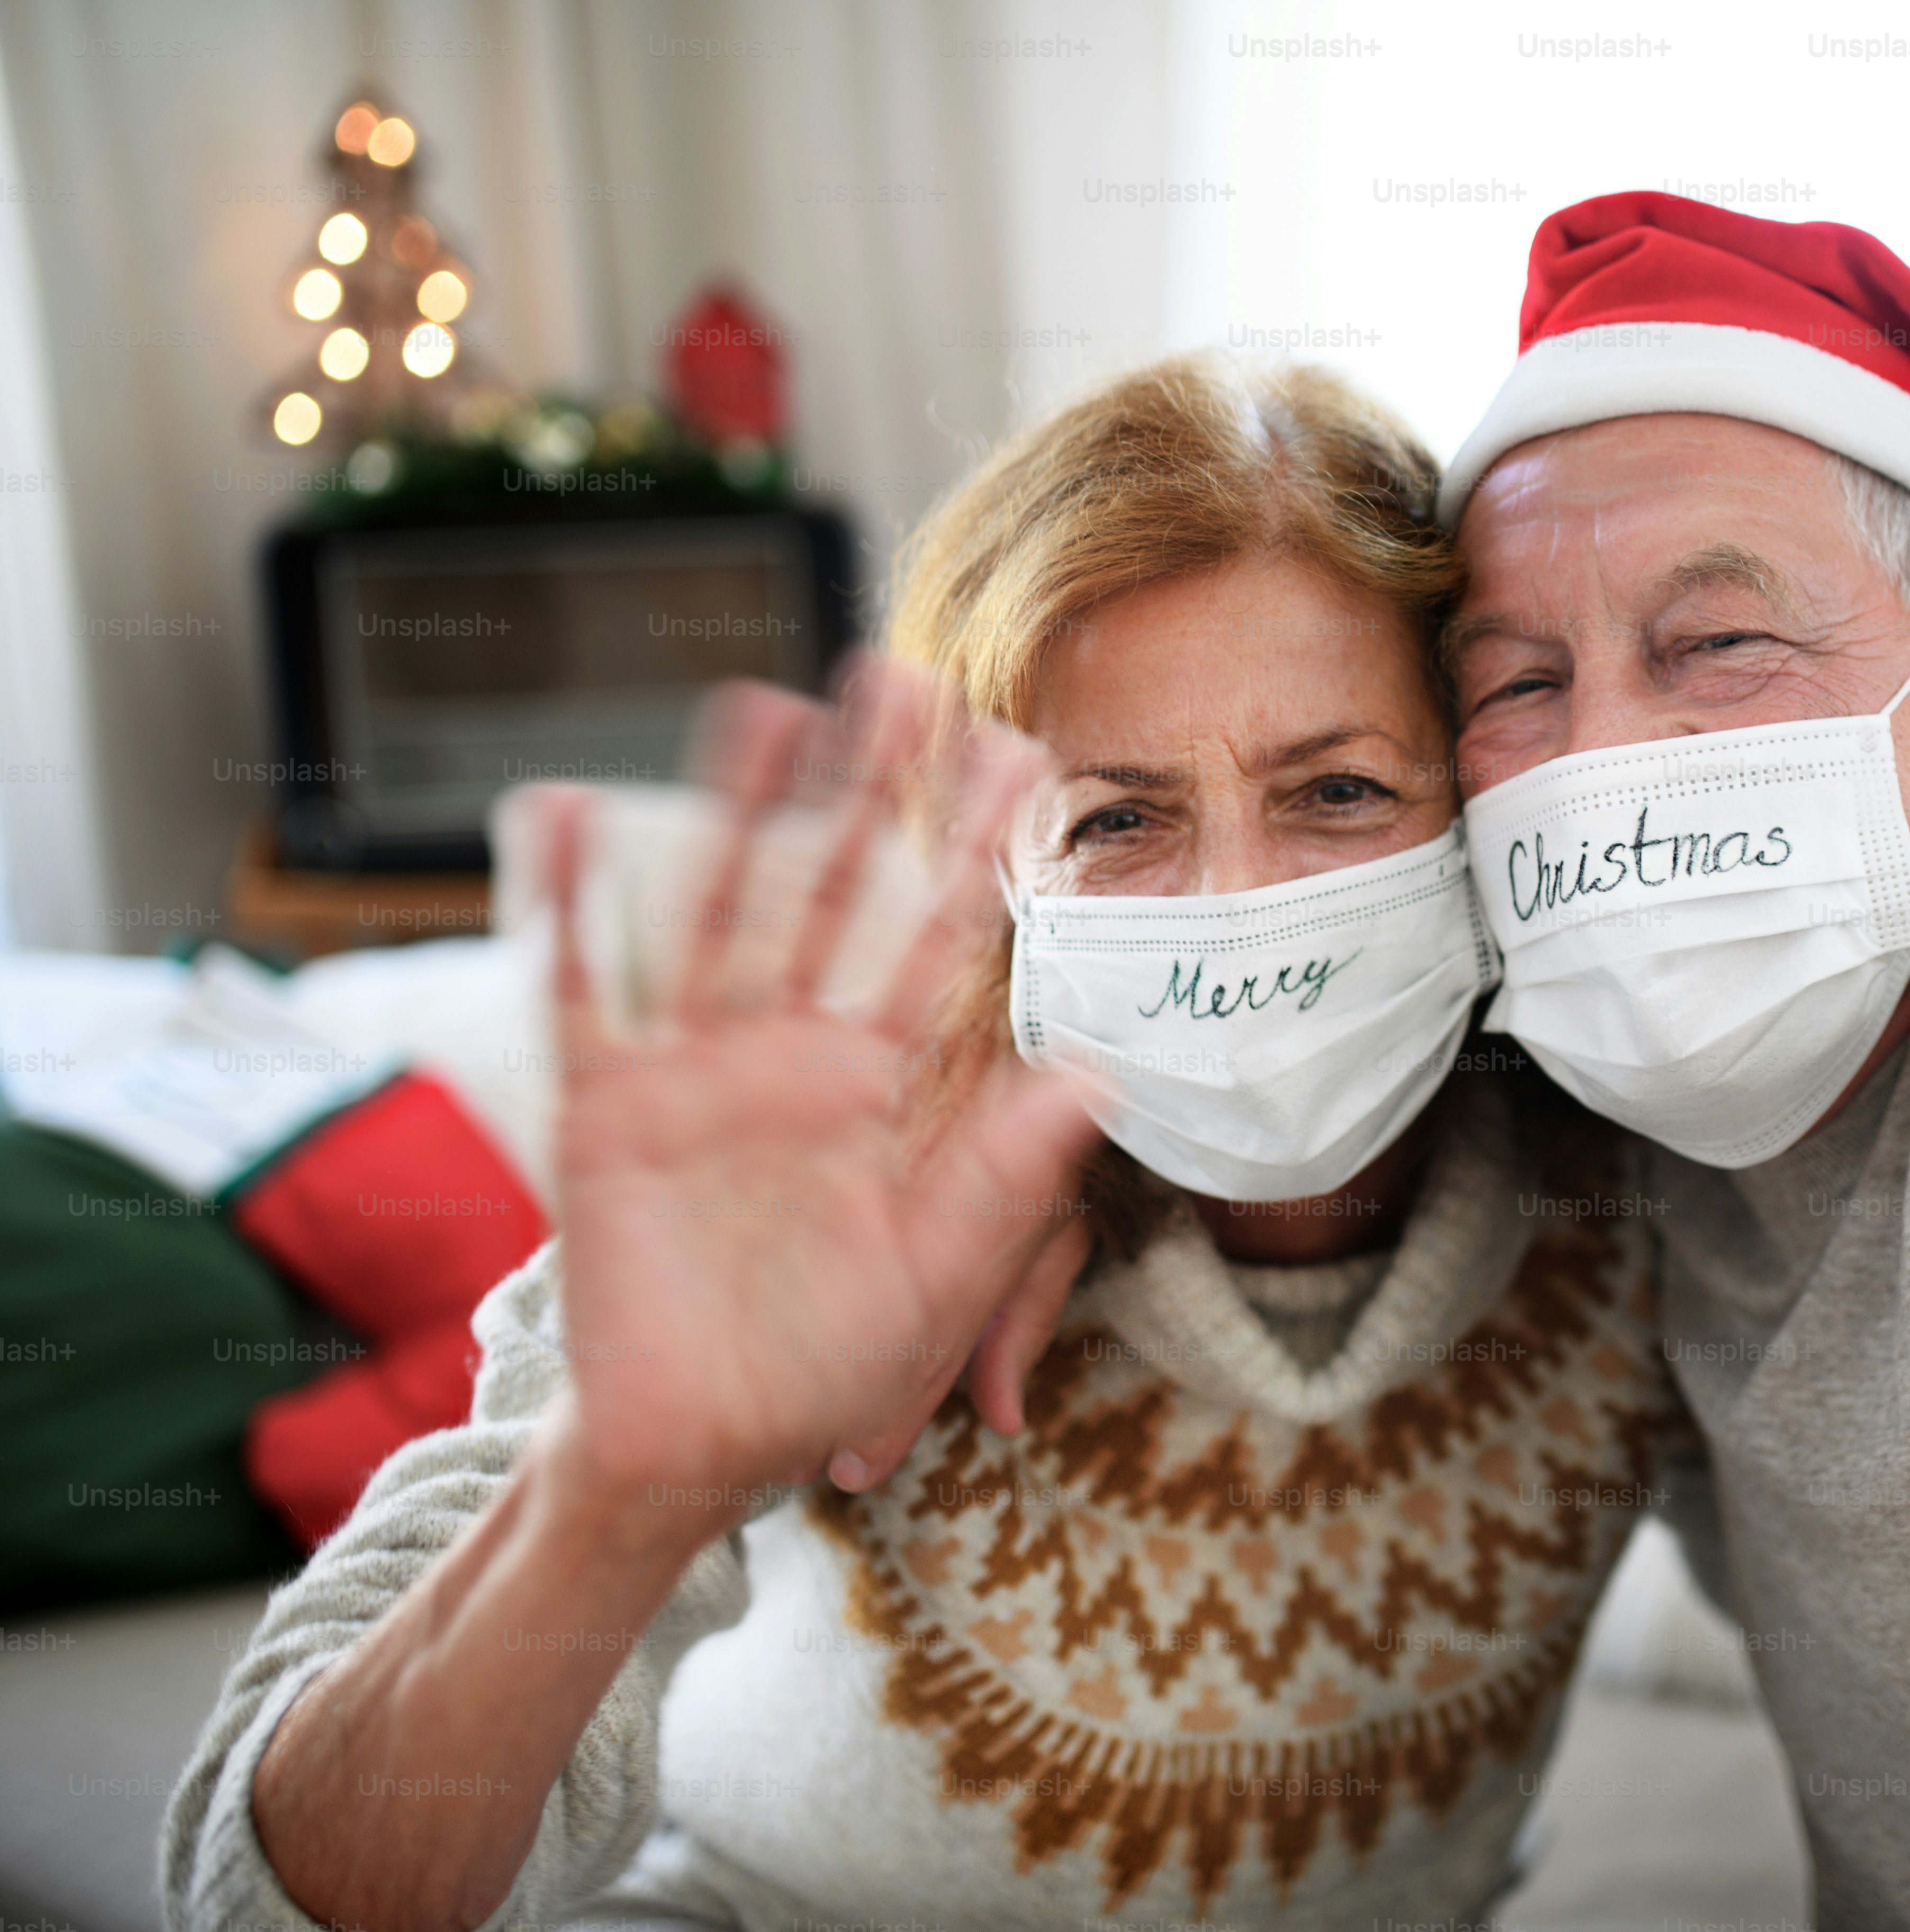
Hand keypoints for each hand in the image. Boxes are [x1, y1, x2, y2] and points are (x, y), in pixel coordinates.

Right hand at [541, 662, 1098, 1525]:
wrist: (704, 1450)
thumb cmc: (824, 1364)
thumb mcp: (940, 1268)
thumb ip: (1014, 1167)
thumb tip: (1103, 1065)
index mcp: (873, 1087)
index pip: (937, 945)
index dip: (976, 856)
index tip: (1023, 760)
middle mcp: (786, 1056)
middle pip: (830, 895)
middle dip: (863, 794)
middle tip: (902, 680)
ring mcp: (692, 1072)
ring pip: (718, 914)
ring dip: (735, 815)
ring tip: (762, 706)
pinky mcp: (604, 1108)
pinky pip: (586, 992)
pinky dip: (575, 906)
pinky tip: (573, 813)